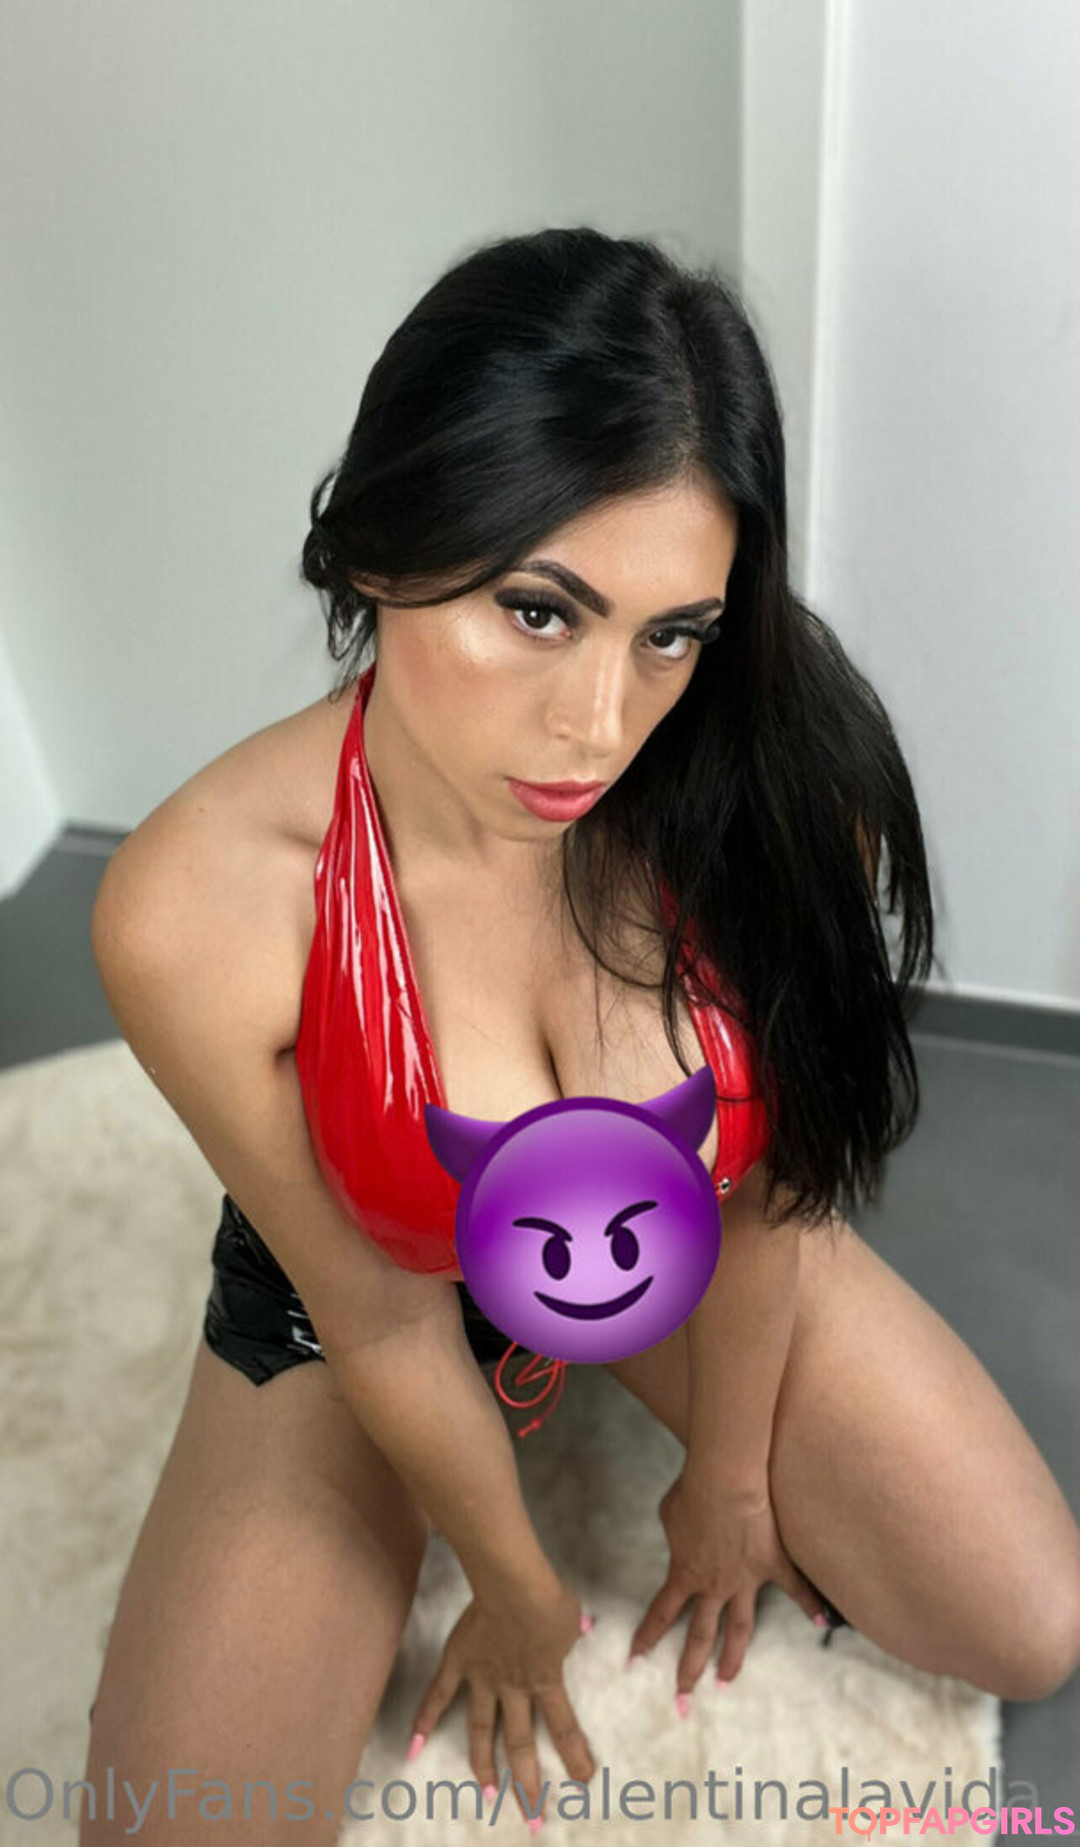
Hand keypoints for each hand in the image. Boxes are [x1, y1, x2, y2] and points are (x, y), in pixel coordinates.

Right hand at [408, 1579, 595, 1825]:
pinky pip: (439, 1696)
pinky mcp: (459, 1664)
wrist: (513, 1583)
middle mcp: (514, 1689)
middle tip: (533, 1817)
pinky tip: (414, 1750)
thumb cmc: (547, 1598)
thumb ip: (573, 1631)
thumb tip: (584, 1628)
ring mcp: (483, 1679)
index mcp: (546, 1679)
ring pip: (482, 1732)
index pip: (564, 1726)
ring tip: (488, 1796)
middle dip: (528, 1783)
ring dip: (484, 1766)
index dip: (575, 1756)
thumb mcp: (572, 1618)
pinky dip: (425, 1721)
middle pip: (520, 1744)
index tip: (584, 1781)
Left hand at [629, 1467, 826, 1696]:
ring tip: (727, 1679)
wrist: (725, 1482)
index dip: (647, 1637)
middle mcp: (714, 1586)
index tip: (635, 1659)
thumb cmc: (691, 1492)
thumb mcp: (669, 1515)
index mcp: (685, 1573)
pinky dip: (809, 1603)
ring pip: (740, 1628)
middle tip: (683, 1692)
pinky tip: (821, 1621)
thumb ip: (674, 1535)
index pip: (662, 1613)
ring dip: (733, 1656)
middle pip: (700, 1635)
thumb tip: (680, 1537)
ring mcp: (745, 1580)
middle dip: (690, 1666)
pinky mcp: (772, 1564)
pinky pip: (794, 1588)